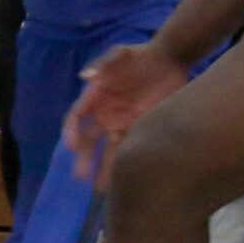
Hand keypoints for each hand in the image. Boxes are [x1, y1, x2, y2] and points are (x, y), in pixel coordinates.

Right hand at [65, 40, 190, 179]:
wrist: (172, 59)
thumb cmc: (141, 55)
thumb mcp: (121, 54)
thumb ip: (104, 63)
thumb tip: (84, 76)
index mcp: (95, 97)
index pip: (76, 118)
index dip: (72, 132)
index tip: (73, 147)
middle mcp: (105, 113)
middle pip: (89, 140)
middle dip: (84, 158)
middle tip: (81, 177)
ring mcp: (123, 122)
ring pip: (109, 149)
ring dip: (104, 167)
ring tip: (101, 188)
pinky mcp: (142, 128)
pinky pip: (131, 148)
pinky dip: (127, 162)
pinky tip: (127, 177)